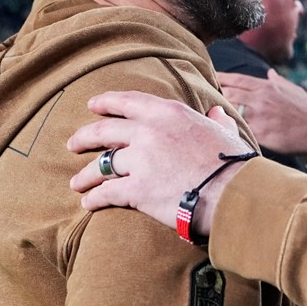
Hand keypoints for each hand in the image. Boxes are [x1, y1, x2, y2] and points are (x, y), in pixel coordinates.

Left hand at [67, 91, 254, 234]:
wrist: (232, 193)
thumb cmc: (233, 163)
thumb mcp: (224, 133)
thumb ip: (217, 121)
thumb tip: (217, 113)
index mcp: (170, 113)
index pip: (129, 101)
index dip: (107, 102)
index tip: (93, 104)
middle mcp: (149, 131)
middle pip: (104, 130)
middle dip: (85, 137)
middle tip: (73, 143)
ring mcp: (141, 159)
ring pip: (101, 164)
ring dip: (85, 174)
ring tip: (77, 182)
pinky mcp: (137, 189)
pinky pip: (106, 192)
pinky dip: (94, 198)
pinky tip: (88, 204)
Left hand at [217, 69, 306, 154]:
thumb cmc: (305, 111)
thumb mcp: (293, 90)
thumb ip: (278, 81)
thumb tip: (269, 73)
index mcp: (267, 87)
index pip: (238, 79)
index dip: (222, 77)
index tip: (211, 76)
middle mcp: (260, 98)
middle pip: (229, 92)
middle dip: (217, 93)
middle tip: (207, 96)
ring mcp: (258, 115)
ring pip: (231, 109)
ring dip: (221, 111)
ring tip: (212, 113)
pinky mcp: (259, 132)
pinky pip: (239, 128)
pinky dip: (231, 127)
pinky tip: (222, 128)